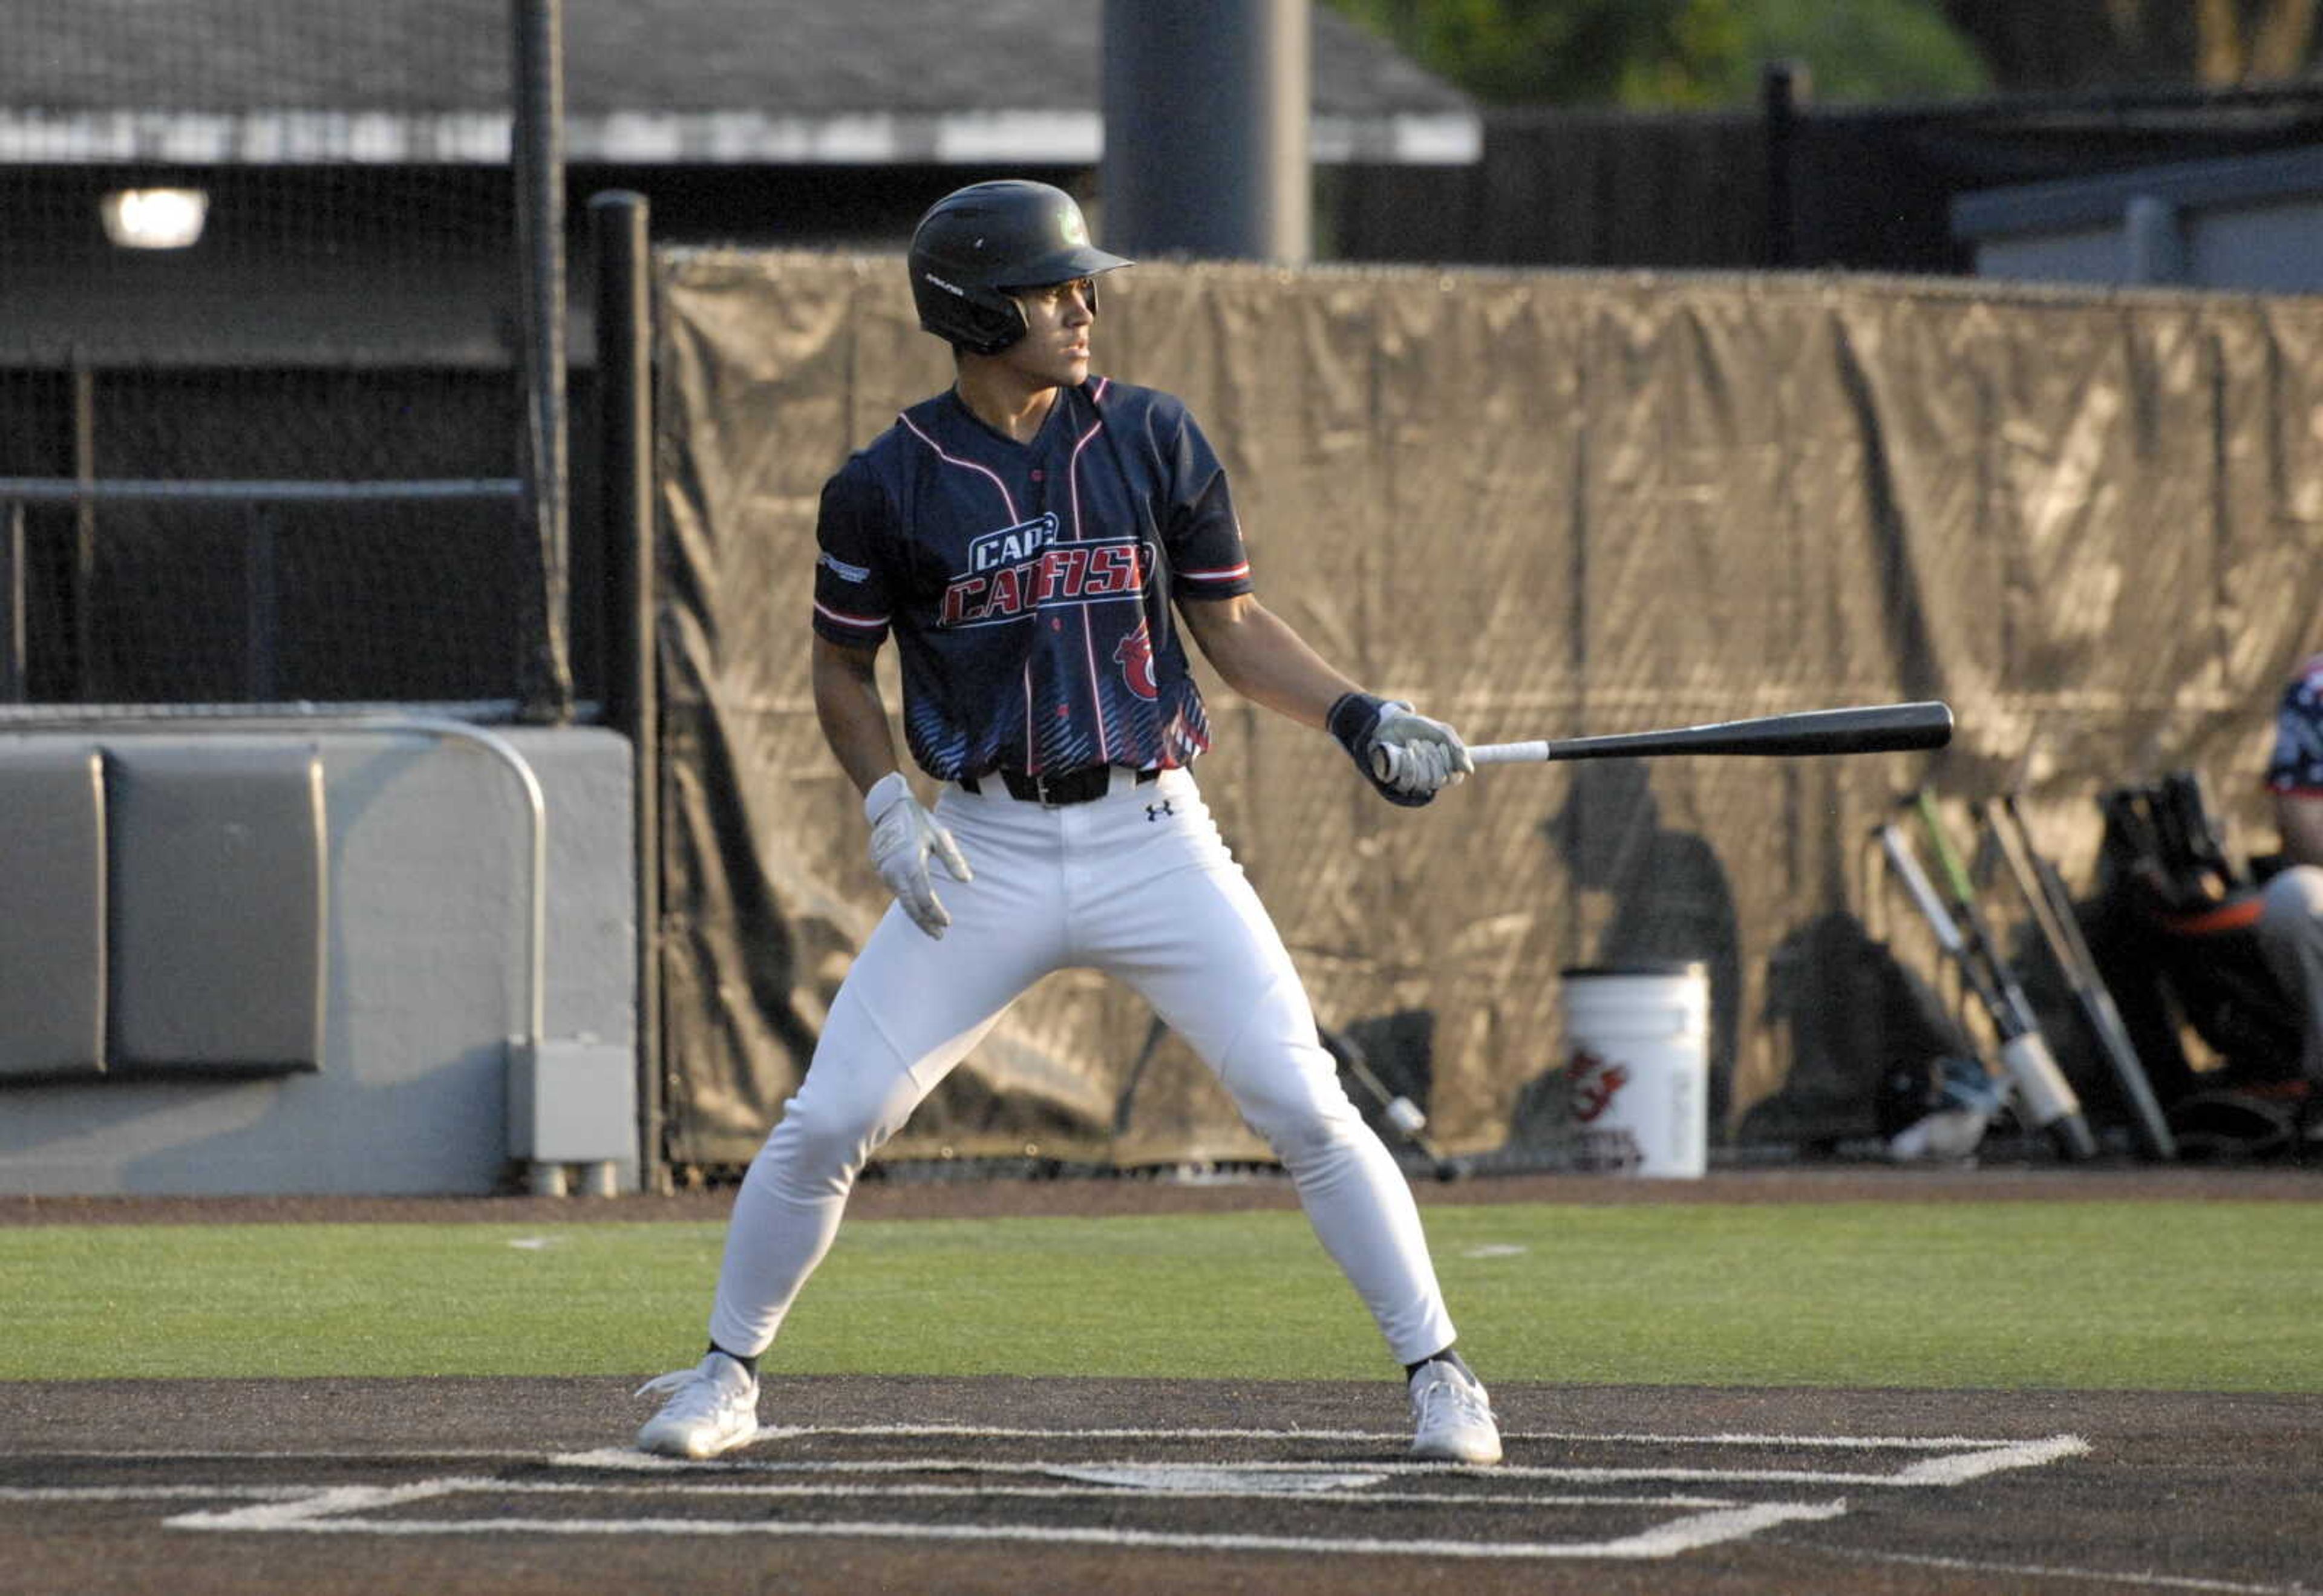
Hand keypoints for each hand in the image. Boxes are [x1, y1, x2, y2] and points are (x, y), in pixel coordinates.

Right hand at [864, 772, 971, 937]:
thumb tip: (967, 881)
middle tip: (939, 936)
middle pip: (910, 906)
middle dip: (924, 923)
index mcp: (910, 862)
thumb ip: (953, 859)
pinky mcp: (881, 870)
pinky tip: (918, 909)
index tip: (948, 923)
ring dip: (916, 915)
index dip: (936, 913)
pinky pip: (897, 891)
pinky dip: (908, 902)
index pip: (924, 897)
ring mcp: (885, 872)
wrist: (889, 808)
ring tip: (931, 927)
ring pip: (902, 900)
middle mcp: (894, 871)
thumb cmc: (919, 821)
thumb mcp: (940, 836)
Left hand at [1373, 702, 1471, 795]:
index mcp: (1443, 767)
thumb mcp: (1441, 732)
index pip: (1455, 778)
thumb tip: (1470, 771)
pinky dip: (1408, 765)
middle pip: (1439, 780)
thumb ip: (1457, 748)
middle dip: (1432, 758)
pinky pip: (1407, 783)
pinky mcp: (1396, 782)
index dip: (1450, 764)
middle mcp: (1429, 777)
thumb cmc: (1417, 727)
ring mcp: (1413, 781)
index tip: (1442, 747)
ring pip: (1424, 782)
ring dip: (1420, 760)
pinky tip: (1405, 752)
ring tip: (1412, 744)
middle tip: (1424, 743)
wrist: (1390, 722)